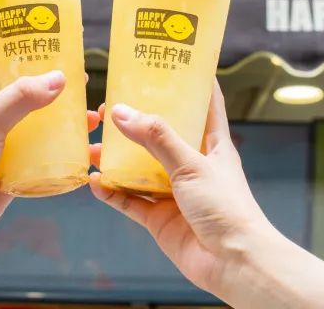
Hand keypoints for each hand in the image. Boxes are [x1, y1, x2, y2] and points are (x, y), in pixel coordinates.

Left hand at [0, 52, 99, 246]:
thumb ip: (21, 98)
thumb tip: (59, 78)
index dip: (9, 43)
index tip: (38, 31)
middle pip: (21, 90)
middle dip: (49, 83)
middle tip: (81, 75)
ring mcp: (1, 144)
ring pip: (36, 124)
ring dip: (62, 120)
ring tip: (92, 116)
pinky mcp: (12, 171)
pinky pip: (42, 157)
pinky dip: (62, 152)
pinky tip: (84, 148)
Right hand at [88, 81, 273, 296]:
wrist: (233, 263)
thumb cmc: (227, 208)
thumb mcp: (192, 164)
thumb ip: (157, 138)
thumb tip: (122, 112)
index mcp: (212, 144)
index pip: (205, 103)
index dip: (191, 81)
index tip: (171, 60)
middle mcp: (193, 165)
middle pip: (161, 135)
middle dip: (136, 122)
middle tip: (108, 107)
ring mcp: (175, 192)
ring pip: (139, 168)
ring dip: (115, 158)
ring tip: (90, 145)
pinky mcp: (160, 218)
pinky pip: (130, 201)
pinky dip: (111, 191)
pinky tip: (93, 181)